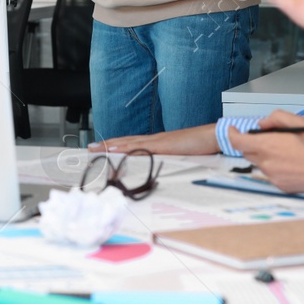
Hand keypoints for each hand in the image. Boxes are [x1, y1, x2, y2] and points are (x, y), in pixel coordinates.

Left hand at [91, 124, 217, 155]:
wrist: (213, 136)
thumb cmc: (199, 146)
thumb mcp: (180, 155)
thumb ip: (168, 159)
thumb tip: (158, 167)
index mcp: (157, 142)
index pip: (132, 143)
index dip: (116, 145)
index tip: (102, 147)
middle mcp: (154, 139)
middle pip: (126, 141)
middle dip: (108, 144)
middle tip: (90, 147)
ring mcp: (158, 141)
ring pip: (130, 143)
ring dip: (112, 145)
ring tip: (97, 148)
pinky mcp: (163, 145)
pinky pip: (142, 148)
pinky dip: (128, 149)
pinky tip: (118, 150)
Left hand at [225, 111, 303, 192]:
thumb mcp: (300, 123)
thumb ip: (276, 119)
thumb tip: (262, 124)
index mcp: (269, 146)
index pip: (238, 142)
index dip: (233, 134)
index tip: (235, 130)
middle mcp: (268, 164)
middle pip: (248, 153)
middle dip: (254, 144)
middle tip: (272, 138)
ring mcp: (274, 178)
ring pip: (260, 164)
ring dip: (266, 156)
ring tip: (288, 150)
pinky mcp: (282, 188)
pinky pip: (271, 175)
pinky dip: (276, 167)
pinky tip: (294, 163)